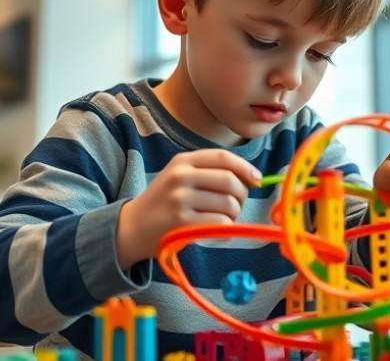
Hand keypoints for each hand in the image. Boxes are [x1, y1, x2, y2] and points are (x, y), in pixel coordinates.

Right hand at [116, 149, 261, 268]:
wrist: (131, 227)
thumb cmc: (164, 202)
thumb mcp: (180, 177)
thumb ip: (211, 172)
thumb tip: (252, 178)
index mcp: (183, 161)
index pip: (223, 158)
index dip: (246, 168)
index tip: (257, 179)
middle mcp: (181, 176)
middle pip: (230, 181)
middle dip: (242, 196)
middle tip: (236, 206)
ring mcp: (180, 199)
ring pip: (229, 204)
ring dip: (234, 215)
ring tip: (224, 219)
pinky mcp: (182, 223)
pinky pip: (221, 224)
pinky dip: (227, 229)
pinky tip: (219, 231)